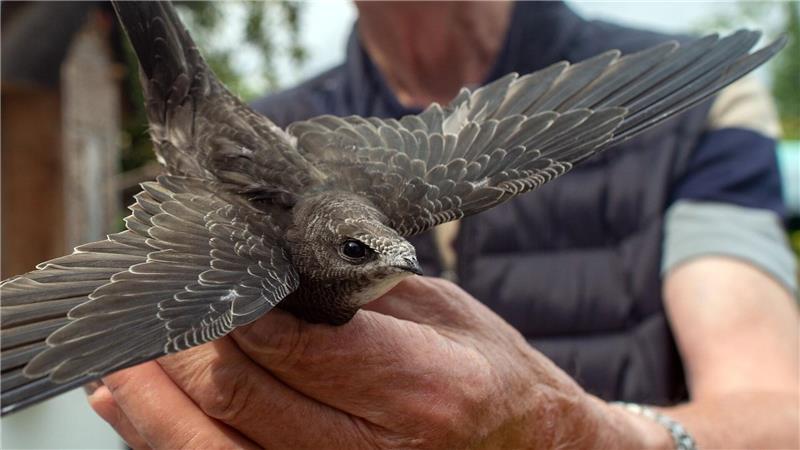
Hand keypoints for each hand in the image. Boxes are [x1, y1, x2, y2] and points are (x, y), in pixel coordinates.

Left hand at [89, 277, 664, 448]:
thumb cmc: (495, 378)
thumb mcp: (446, 315)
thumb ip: (357, 295)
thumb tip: (268, 269)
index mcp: (426, 390)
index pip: (298, 345)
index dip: (231, 307)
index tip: (195, 271)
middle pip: (243, 401)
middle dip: (181, 349)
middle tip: (150, 305)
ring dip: (153, 405)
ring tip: (124, 360)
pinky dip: (168, 443)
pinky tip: (137, 408)